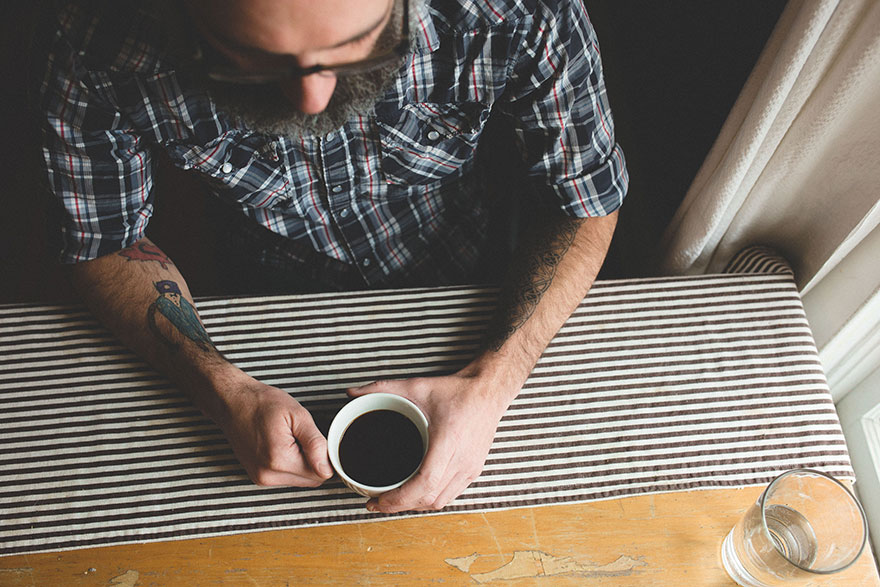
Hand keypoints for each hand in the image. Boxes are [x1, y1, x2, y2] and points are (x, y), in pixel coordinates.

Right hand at [218, 376, 333, 486]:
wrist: (233, 402)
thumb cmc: (262, 403)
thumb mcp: (297, 415)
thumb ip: (315, 443)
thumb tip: (328, 467)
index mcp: (279, 459)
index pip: (321, 473)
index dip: (326, 456)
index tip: (317, 440)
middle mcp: (268, 475)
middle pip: (311, 480)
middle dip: (315, 460)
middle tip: (302, 436)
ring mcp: (261, 478)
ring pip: (300, 480)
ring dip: (303, 463)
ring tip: (290, 439)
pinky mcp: (259, 478)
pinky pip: (287, 477)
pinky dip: (291, 464)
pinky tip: (283, 446)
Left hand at [348, 371, 509, 512]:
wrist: (488, 391)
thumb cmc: (457, 391)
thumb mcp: (417, 386)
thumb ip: (382, 387)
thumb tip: (352, 392)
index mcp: (448, 441)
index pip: (424, 483)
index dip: (399, 499)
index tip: (378, 501)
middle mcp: (462, 460)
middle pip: (429, 499)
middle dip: (400, 506)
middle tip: (377, 503)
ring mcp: (471, 468)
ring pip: (440, 502)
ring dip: (416, 505)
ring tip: (394, 500)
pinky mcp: (474, 471)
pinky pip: (450, 496)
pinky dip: (431, 499)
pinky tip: (416, 492)